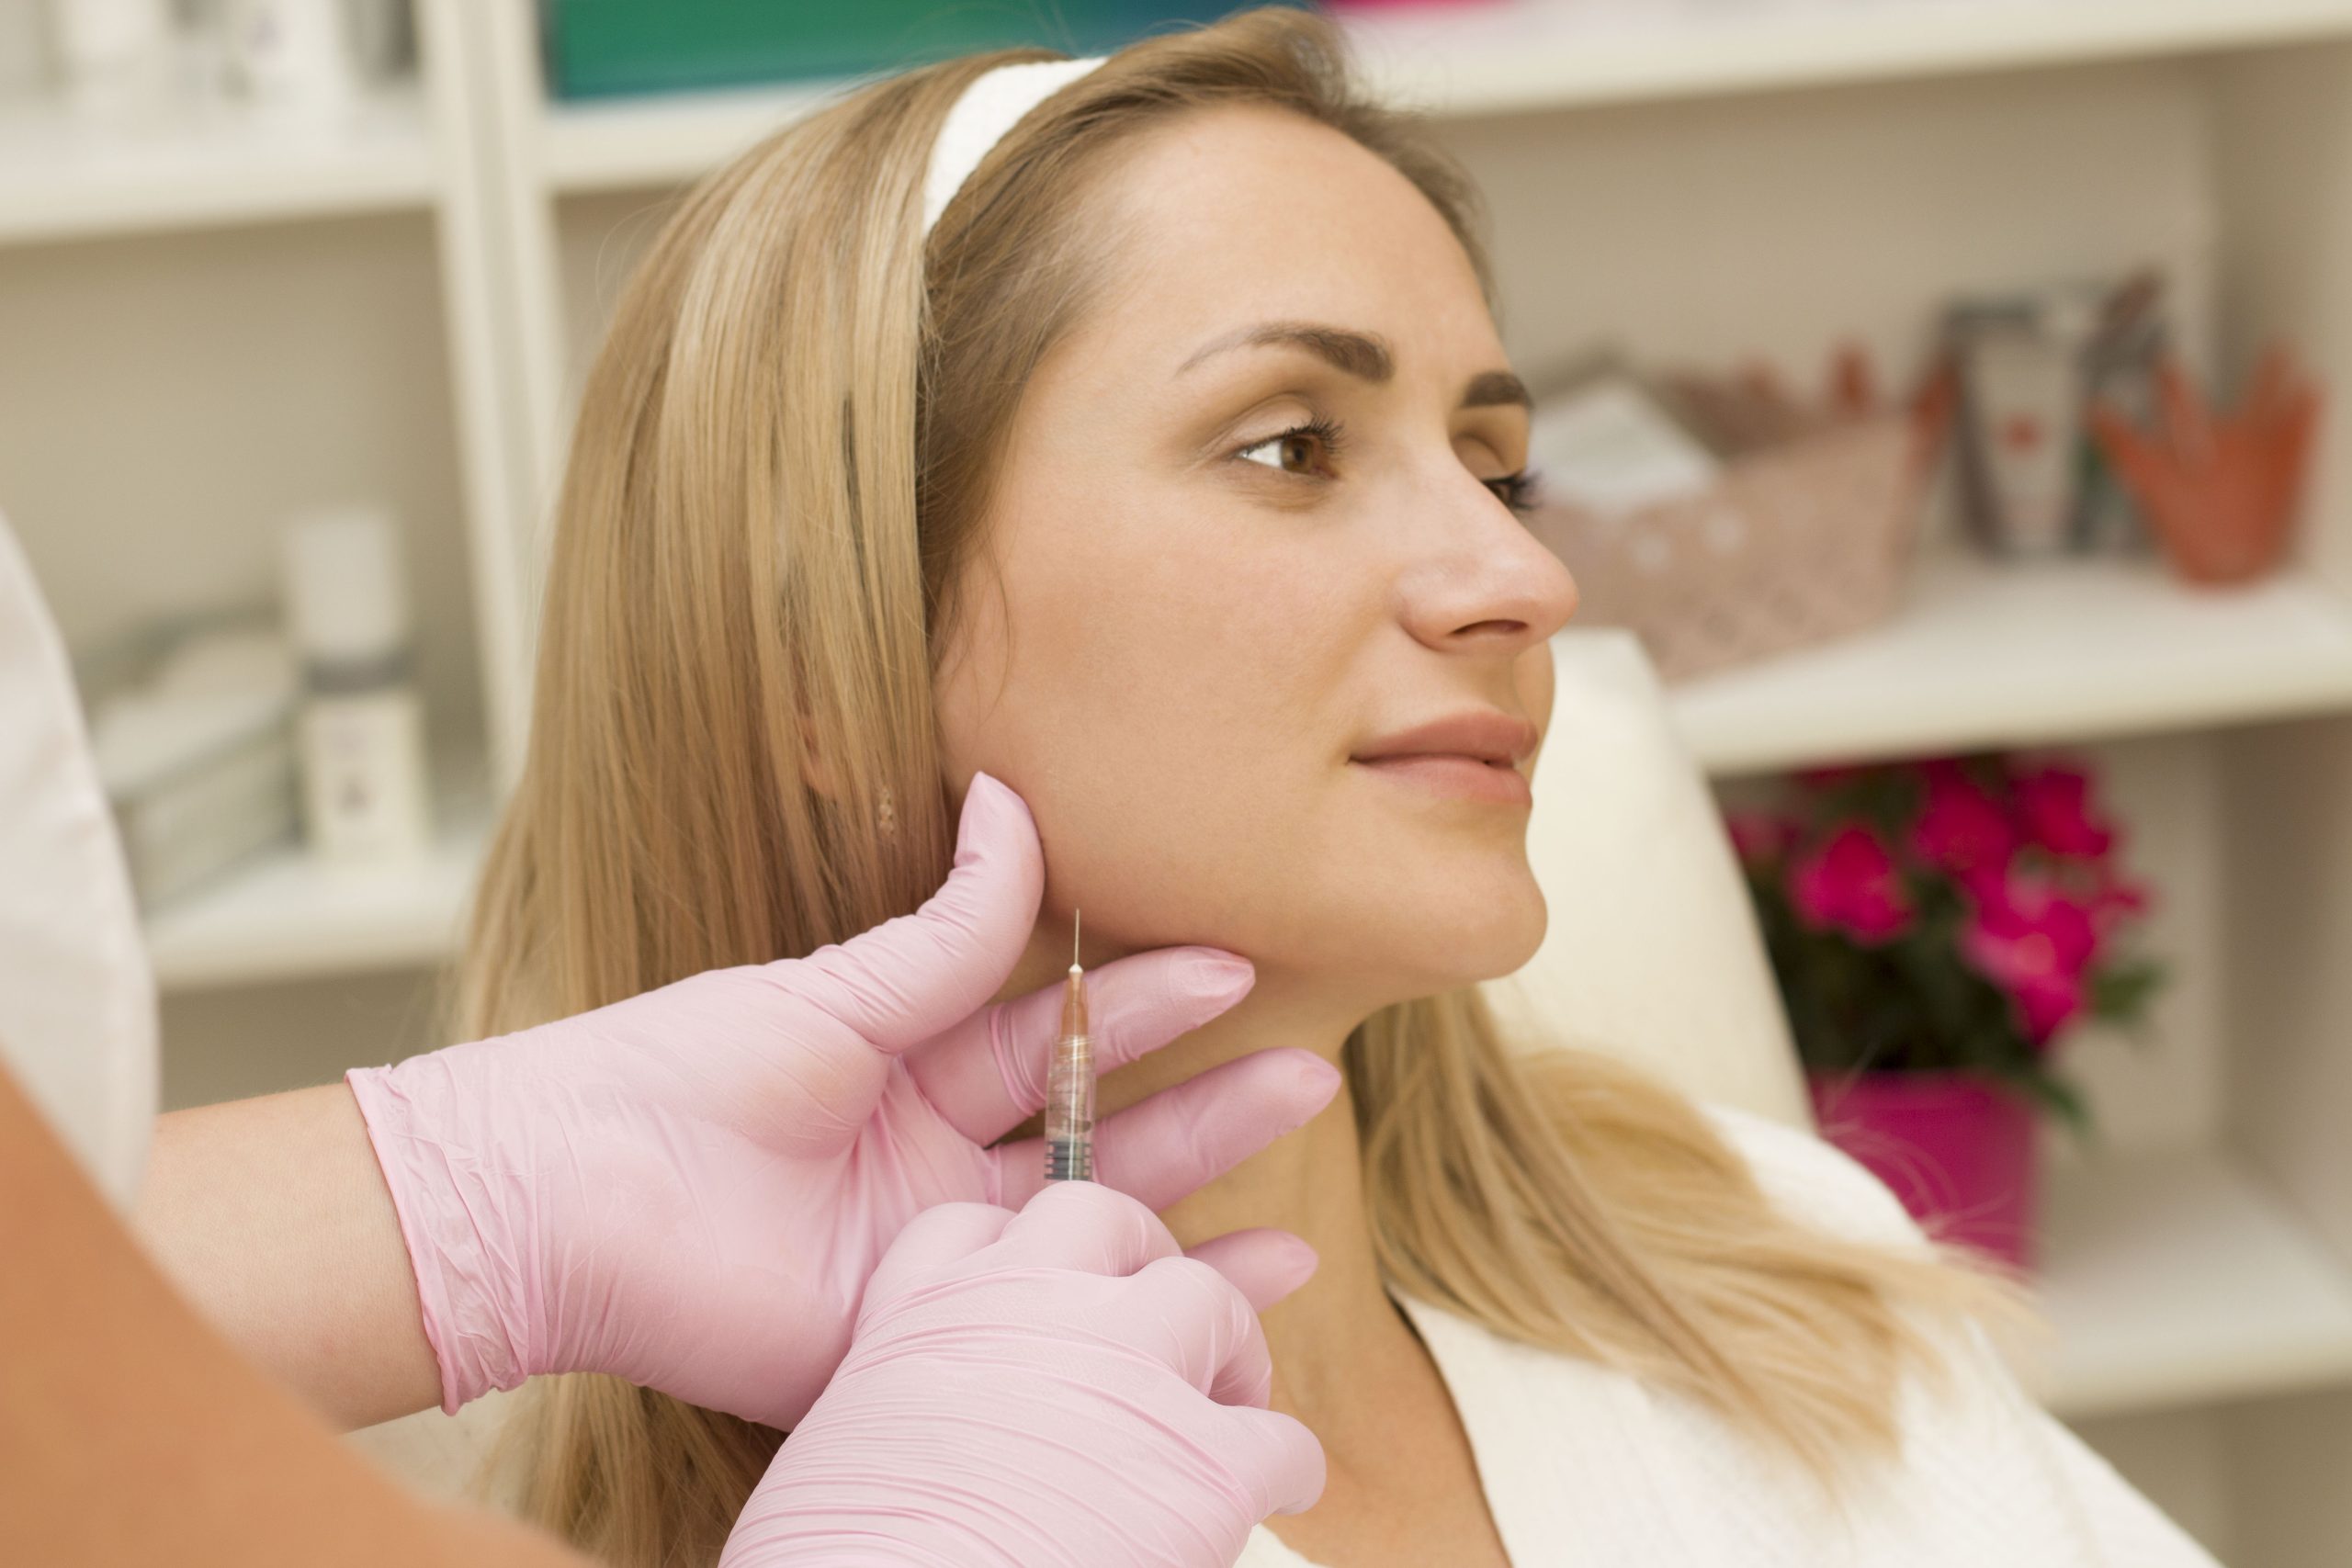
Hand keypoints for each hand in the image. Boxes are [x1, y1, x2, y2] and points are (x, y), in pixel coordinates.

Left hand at [348, 774, 1336, 1426]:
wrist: (563, 1199)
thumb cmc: (672, 1072)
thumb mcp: (833, 991)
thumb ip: (946, 927)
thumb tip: (1011, 800)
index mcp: (911, 1067)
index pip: (1060, 1033)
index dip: (1148, 1002)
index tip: (1236, 960)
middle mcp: (936, 1163)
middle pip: (1102, 1129)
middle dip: (1207, 1100)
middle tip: (1309, 1068)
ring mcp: (935, 1257)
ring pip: (1095, 1222)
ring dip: (1202, 1198)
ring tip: (1304, 1189)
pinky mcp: (918, 1338)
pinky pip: (1047, 1322)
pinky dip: (1144, 1308)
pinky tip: (1242, 1296)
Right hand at [718, 1182, 1324, 1567]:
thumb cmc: (845, 1564)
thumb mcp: (847, 1448)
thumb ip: (904, 1404)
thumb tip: (939, 1445)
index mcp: (922, 1315)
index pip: (967, 1229)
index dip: (1011, 1248)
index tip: (1033, 1279)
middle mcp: (1027, 1309)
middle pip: (1099, 1215)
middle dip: (1139, 1251)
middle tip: (1159, 1308)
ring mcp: (1124, 1369)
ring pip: (1209, 1299)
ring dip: (1229, 1342)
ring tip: (1233, 1394)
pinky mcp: (1202, 1459)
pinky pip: (1279, 1439)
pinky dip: (1286, 1465)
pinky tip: (1277, 1492)